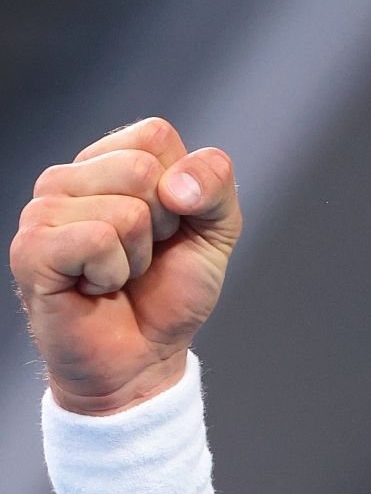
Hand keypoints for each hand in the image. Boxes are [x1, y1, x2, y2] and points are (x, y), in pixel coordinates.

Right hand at [10, 117, 241, 414]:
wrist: (143, 357)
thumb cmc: (169, 292)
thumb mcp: (216, 230)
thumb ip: (215, 184)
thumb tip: (176, 183)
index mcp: (108, 161)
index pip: (155, 135)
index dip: (182, 189)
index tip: (167, 228)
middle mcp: (67, 177)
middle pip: (141, 168)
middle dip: (162, 224)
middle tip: (140, 257)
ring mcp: (42, 211)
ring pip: (125, 210)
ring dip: (136, 256)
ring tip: (116, 275)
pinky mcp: (31, 249)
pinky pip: (97, 240)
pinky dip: (112, 274)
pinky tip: (95, 287)